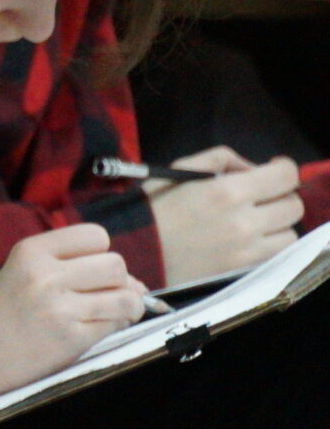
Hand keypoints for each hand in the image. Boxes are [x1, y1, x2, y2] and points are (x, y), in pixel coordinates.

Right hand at [0, 223, 146, 398]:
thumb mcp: (22, 272)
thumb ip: (71, 268)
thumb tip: (137, 284)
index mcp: (31, 251)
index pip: (95, 236)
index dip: (100, 254)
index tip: (89, 272)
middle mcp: (45, 274)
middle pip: (116, 264)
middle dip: (118, 282)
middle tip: (100, 297)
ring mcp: (59, 307)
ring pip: (126, 296)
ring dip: (125, 306)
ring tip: (106, 314)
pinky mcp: (71, 337)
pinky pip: (115, 324)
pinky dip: (114, 327)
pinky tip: (92, 331)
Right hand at [146, 147, 302, 284]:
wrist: (135, 250)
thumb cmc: (154, 206)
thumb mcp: (182, 169)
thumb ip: (223, 159)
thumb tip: (253, 169)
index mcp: (227, 192)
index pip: (285, 176)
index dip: (284, 168)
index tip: (274, 169)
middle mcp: (243, 222)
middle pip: (293, 205)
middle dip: (280, 195)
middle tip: (262, 195)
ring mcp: (245, 250)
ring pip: (289, 233)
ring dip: (277, 224)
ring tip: (256, 220)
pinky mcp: (241, 269)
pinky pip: (275, 254)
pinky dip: (268, 244)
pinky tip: (248, 238)